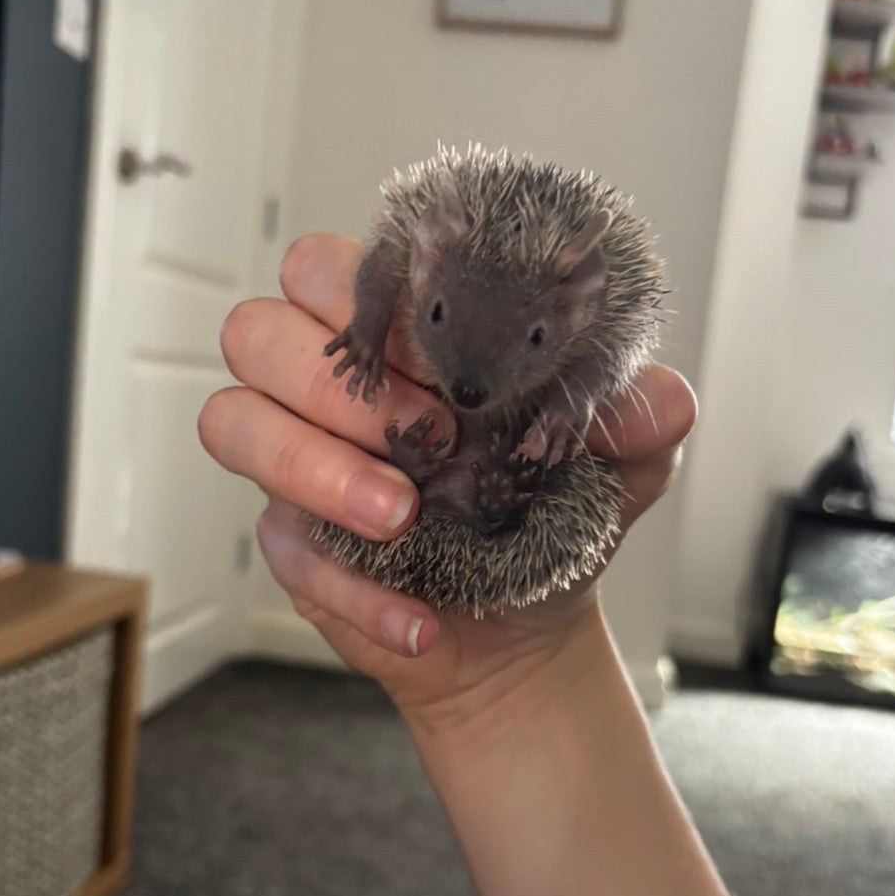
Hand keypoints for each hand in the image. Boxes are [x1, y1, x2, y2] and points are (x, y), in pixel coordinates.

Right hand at [198, 234, 696, 726]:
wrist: (529, 629)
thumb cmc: (554, 517)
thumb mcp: (619, 465)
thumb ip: (639, 418)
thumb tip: (661, 399)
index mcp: (397, 334)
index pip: (325, 266)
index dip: (363, 299)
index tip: (442, 360)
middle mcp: (328, 388)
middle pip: (256, 331)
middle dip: (337, 386)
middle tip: (429, 437)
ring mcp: (295, 460)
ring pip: (232, 422)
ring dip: (313, 470)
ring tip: (401, 519)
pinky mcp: (291, 542)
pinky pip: (278, 546)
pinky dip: (350, 588)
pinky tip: (421, 619)